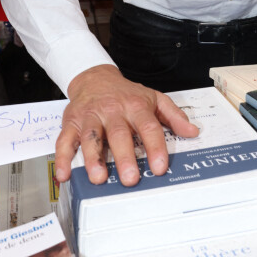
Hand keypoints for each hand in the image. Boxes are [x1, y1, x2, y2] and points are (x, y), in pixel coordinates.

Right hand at [55, 65, 199, 185]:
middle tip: (130, 179)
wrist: (95, 78)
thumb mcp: (154, 98)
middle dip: (124, 157)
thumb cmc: (127, 94)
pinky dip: (63, 158)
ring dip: (93, 158)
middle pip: (119, 134)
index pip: (148, 127)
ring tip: (98, 177)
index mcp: (136, 106)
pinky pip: (64, 140)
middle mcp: (113, 111)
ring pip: (91, 137)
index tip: (160, 167)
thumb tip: (192, 131)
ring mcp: (91, 117)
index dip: (155, 147)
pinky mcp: (72, 122)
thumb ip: (174, 116)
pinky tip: (64, 175)